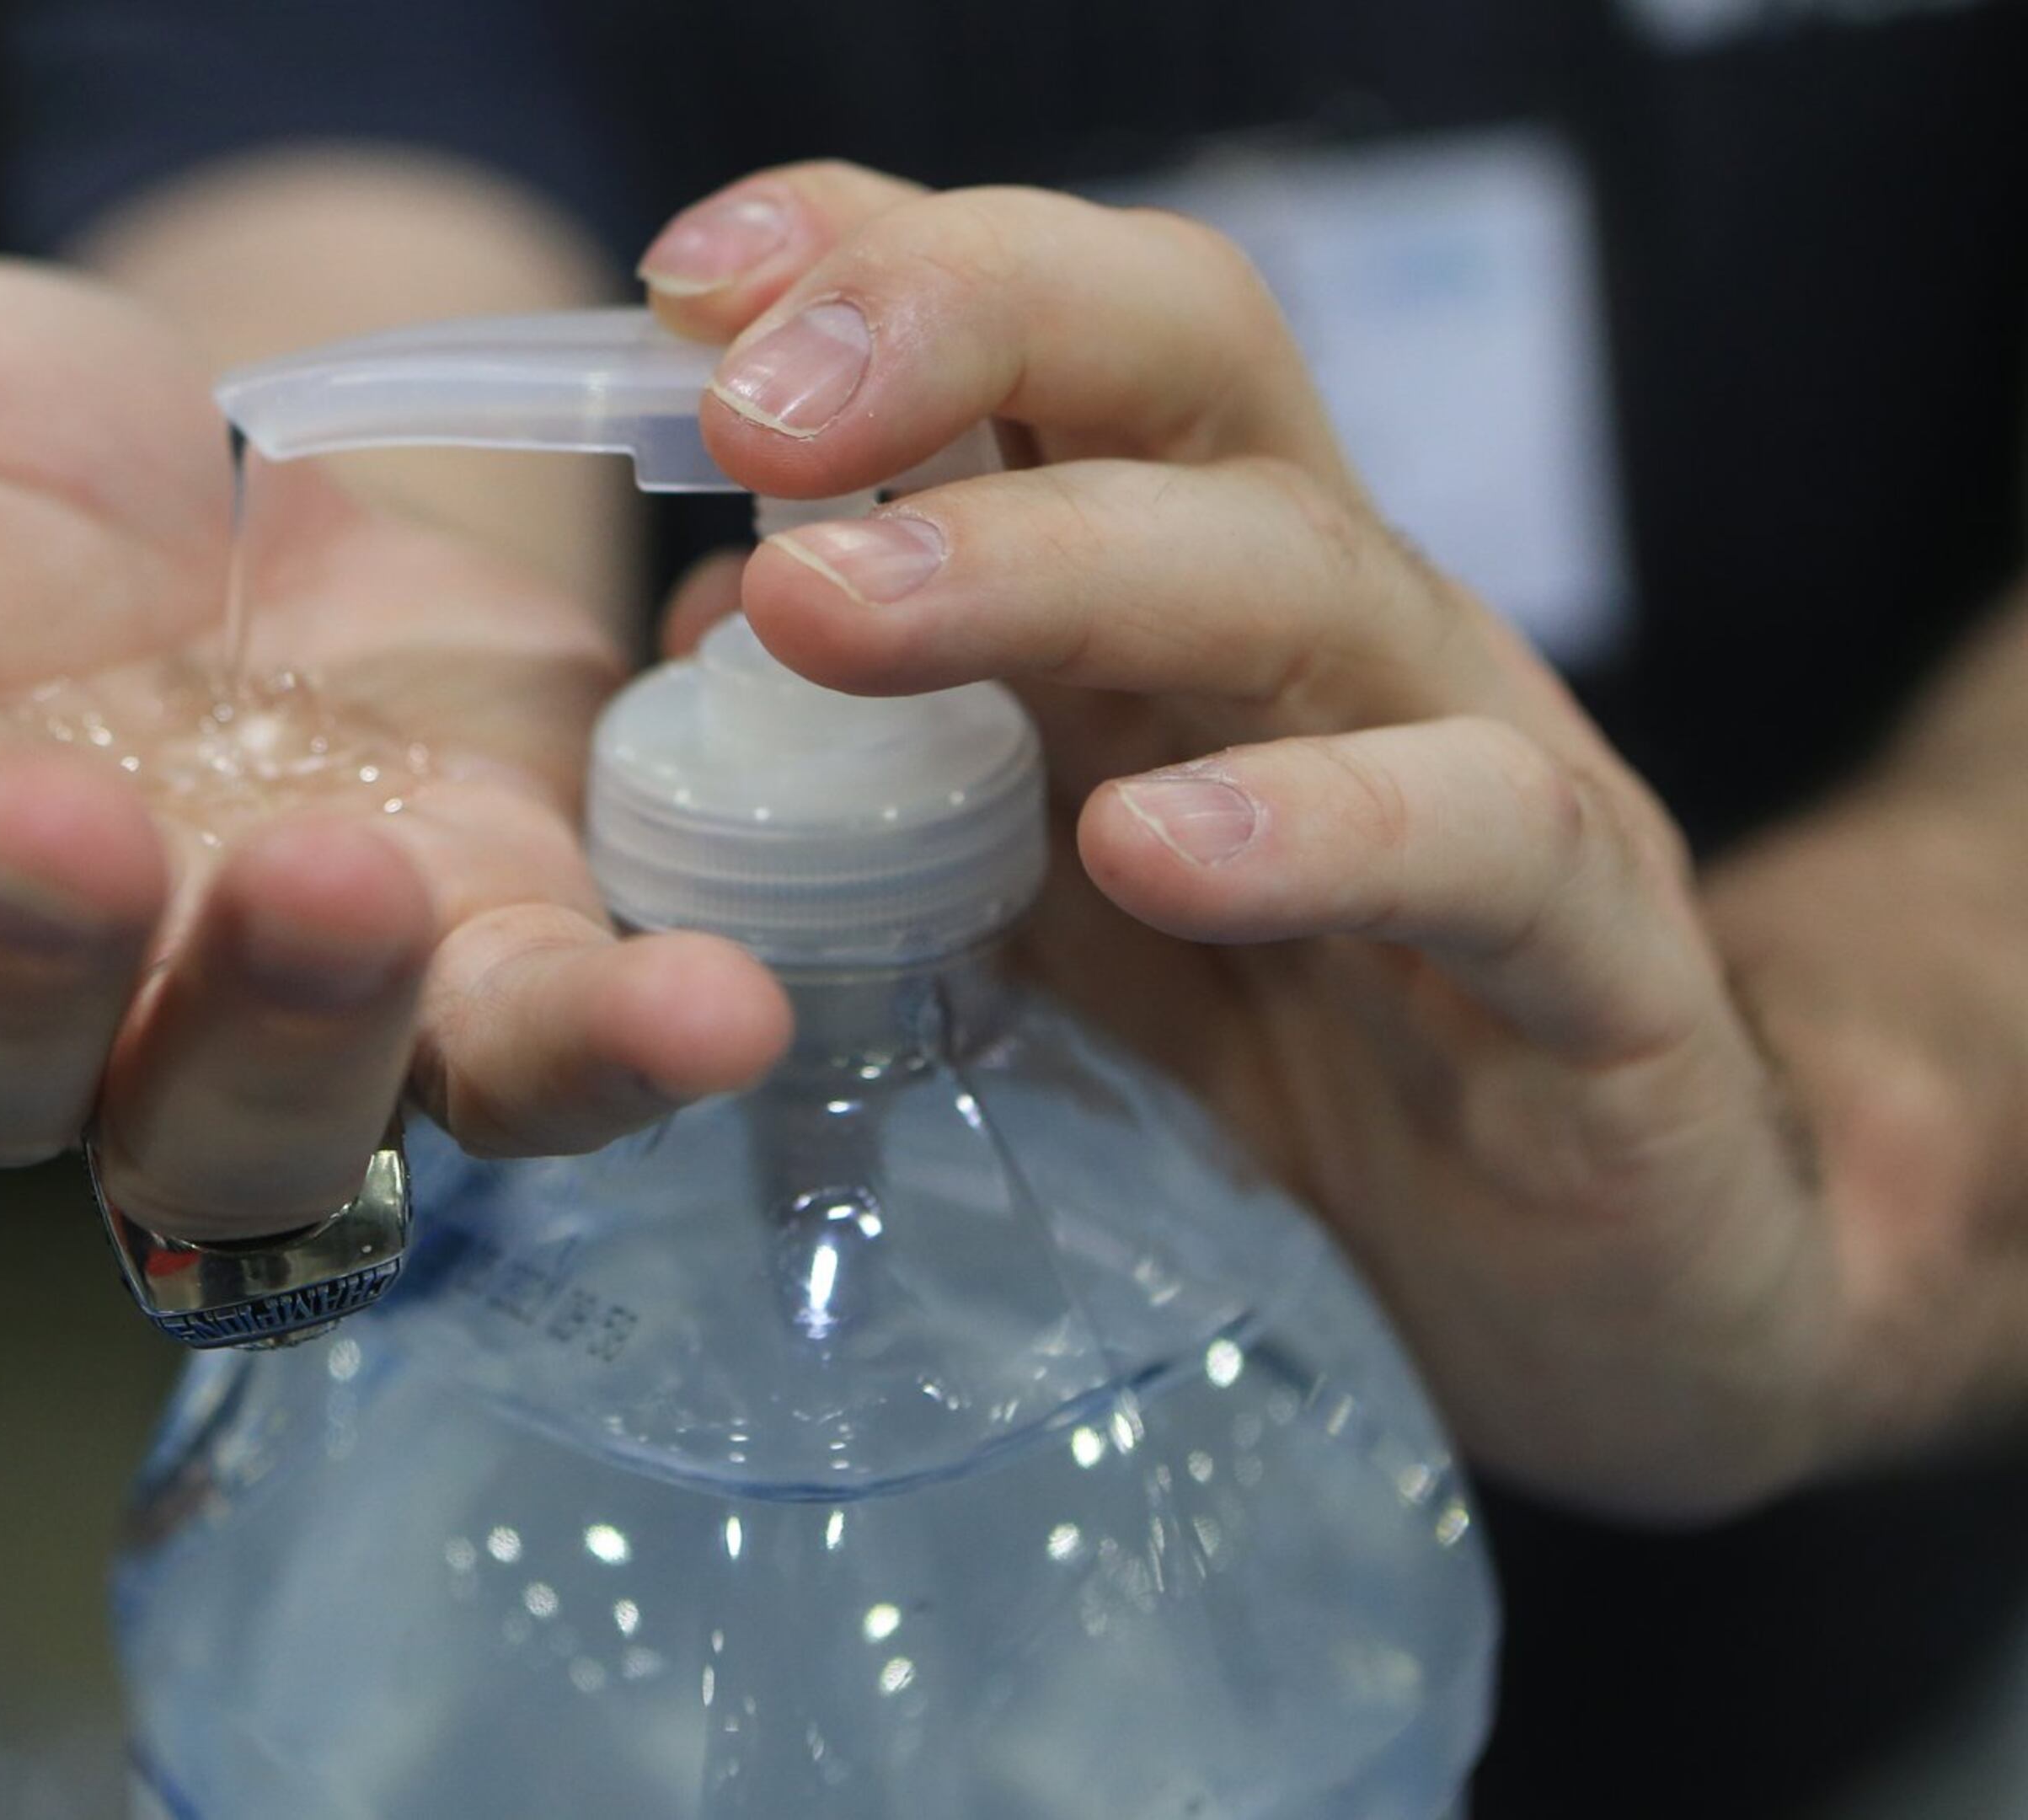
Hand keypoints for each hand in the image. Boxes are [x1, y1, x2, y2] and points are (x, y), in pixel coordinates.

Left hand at [642, 167, 1832, 1519]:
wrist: (1606, 1282)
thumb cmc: (1306, 1044)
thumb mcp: (1049, 889)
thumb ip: (883, 762)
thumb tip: (693, 634)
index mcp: (1186, 582)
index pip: (1055, 332)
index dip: (880, 263)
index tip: (685, 285)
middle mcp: (1334, 623)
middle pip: (1183, 359)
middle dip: (957, 325)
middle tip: (744, 407)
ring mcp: (1487, 765)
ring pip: (1298, 576)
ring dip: (1048, 564)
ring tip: (824, 608)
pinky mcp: (1600, 965)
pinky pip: (1483, 843)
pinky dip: (1317, 830)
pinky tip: (1146, 851)